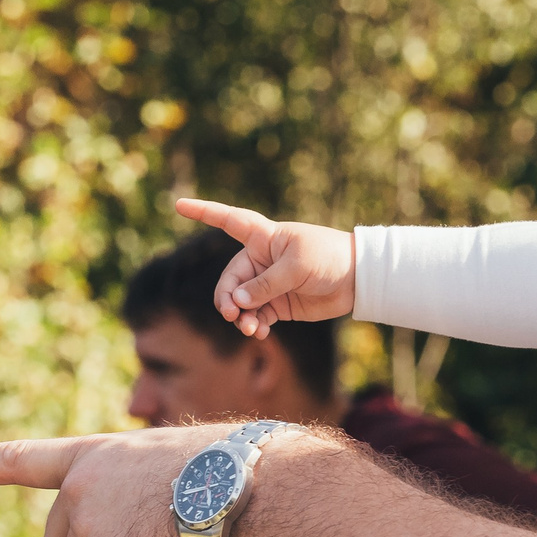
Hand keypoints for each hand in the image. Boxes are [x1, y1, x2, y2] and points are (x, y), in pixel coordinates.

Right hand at [174, 198, 357, 338]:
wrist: (358, 280)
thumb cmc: (329, 259)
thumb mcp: (296, 268)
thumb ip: (266, 285)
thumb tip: (238, 302)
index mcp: (264, 237)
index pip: (228, 220)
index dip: (203, 212)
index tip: (178, 205)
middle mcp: (262, 259)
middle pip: (231, 278)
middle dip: (227, 297)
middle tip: (232, 313)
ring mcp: (269, 283)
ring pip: (241, 300)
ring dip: (240, 315)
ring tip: (249, 328)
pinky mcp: (279, 303)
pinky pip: (256, 315)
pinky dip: (253, 324)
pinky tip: (258, 331)